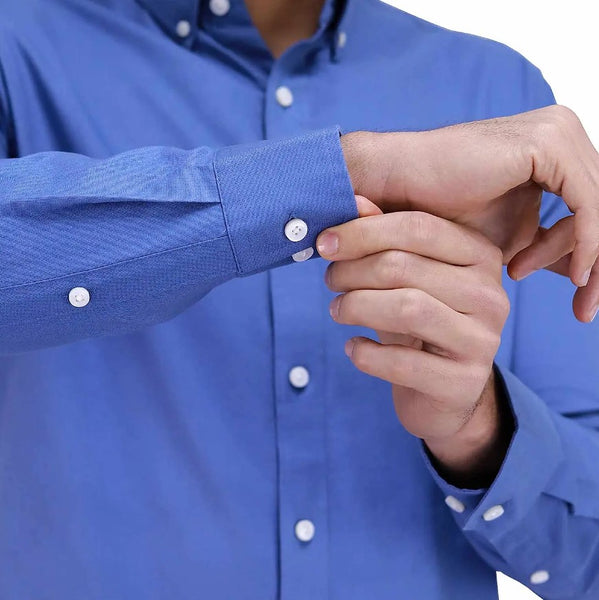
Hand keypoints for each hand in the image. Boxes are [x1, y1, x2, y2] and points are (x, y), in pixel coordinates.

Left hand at [319, 211, 512, 485]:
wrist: (445, 393)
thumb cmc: (421, 325)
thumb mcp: (406, 279)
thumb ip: (384, 238)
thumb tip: (354, 200)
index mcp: (480, 257)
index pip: (419, 228)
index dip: (363, 231)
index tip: (325, 243)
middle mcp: (491, 295)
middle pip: (405, 266)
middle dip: (352, 271)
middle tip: (331, 281)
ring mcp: (483, 341)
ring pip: (407, 308)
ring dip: (357, 307)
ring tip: (337, 310)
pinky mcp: (463, 382)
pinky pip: (404, 362)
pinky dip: (367, 353)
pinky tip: (354, 348)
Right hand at [342, 105, 598, 321]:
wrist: (391, 192)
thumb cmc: (438, 217)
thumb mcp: (508, 241)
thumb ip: (550, 249)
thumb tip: (583, 272)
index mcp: (553, 154)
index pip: (594, 210)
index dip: (594, 259)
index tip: (583, 307)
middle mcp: (559, 136)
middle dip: (597, 266)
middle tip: (584, 311)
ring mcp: (555, 133)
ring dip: (587, 259)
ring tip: (546, 285)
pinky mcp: (545, 144)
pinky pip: (589, 203)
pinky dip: (586, 244)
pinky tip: (572, 275)